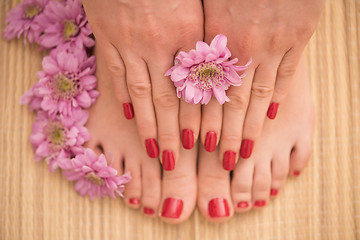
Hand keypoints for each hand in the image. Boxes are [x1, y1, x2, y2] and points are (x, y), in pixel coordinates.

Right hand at [82, 0, 203, 169]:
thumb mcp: (197, 5)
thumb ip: (204, 39)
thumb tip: (213, 72)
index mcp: (187, 34)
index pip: (194, 87)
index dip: (198, 119)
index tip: (202, 143)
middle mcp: (159, 44)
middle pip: (167, 99)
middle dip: (172, 133)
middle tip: (174, 161)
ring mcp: (130, 42)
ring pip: (140, 94)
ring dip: (148, 125)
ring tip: (153, 150)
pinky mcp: (108, 36)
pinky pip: (115, 73)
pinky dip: (122, 98)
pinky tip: (130, 118)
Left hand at [202, 0, 323, 169]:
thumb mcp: (204, 6)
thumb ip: (197, 39)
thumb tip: (186, 68)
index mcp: (216, 40)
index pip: (207, 93)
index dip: (202, 122)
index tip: (197, 146)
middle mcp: (242, 49)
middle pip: (231, 102)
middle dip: (225, 135)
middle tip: (221, 162)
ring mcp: (273, 45)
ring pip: (258, 96)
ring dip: (250, 127)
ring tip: (243, 152)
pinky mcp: (298, 36)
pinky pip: (287, 74)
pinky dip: (278, 97)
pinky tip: (270, 117)